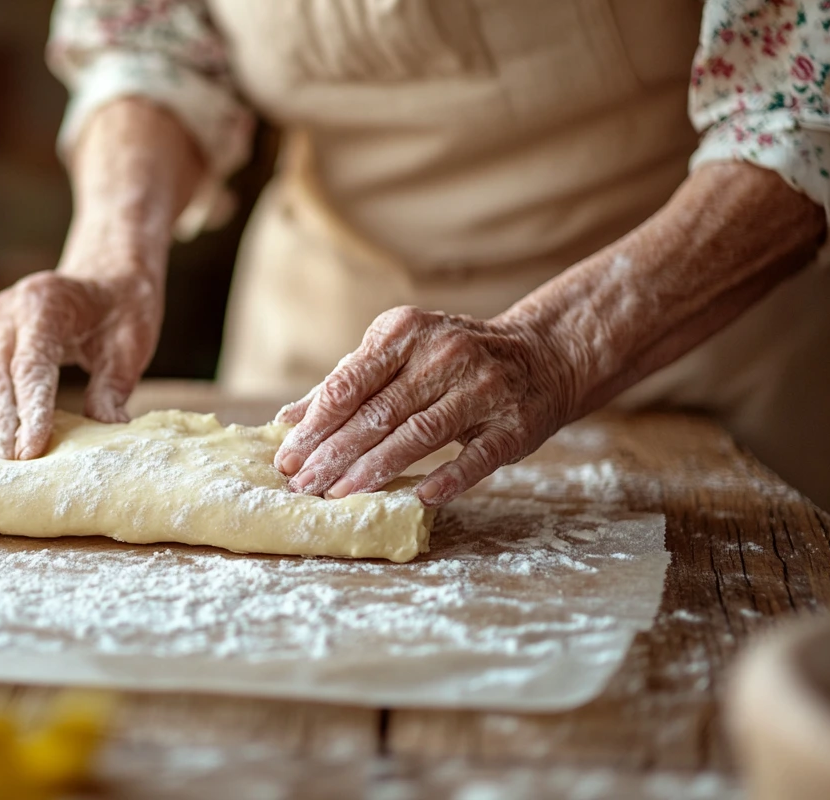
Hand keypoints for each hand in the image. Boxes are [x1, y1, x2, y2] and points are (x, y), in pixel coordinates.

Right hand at [0, 270, 161, 459]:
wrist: (106, 276)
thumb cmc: (122, 309)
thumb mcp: (129, 344)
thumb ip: (113, 385)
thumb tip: (108, 429)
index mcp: (45, 303)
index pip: (32, 364)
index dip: (29, 409)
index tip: (29, 450)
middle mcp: (11, 312)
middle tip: (1, 467)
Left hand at [273, 306, 577, 506]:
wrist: (542, 355)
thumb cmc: (451, 359)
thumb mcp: (398, 355)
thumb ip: (345, 383)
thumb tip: (288, 420)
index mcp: (406, 332)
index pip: (350, 382)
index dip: (315, 424)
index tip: (287, 458)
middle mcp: (444, 355)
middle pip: (378, 413)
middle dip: (334, 453)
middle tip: (302, 486)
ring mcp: (483, 389)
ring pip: (419, 434)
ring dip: (375, 468)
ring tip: (338, 495)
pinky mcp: (514, 424)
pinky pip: (477, 456)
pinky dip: (449, 478)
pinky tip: (419, 497)